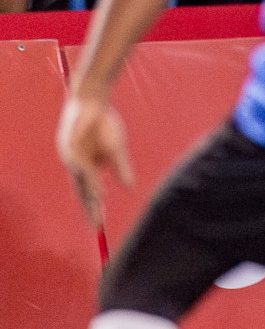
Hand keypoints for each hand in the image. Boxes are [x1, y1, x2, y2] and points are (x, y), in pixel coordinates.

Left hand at [56, 93, 134, 226]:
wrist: (94, 101)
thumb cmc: (104, 124)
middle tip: (96, 227)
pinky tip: (97, 191)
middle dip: (90, 210)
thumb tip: (129, 188)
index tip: (100, 225)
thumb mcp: (117, 149)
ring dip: (91, 198)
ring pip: (82, 182)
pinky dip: (90, 181)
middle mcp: (78, 166)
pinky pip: (82, 168)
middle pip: (83, 192)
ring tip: (98, 212)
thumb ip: (121, 168)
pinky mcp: (71, 148)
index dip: (94, 208)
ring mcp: (73, 158)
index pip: (89, 192)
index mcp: (88, 167)